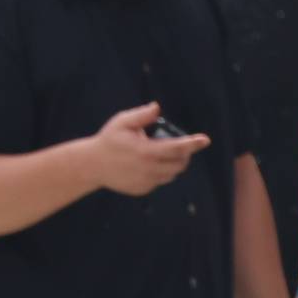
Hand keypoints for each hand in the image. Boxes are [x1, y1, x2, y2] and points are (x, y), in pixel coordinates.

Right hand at [85, 103, 205, 196]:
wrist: (92, 165)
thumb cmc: (109, 140)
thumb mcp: (122, 122)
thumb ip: (141, 115)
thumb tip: (157, 107)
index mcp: (146, 151)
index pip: (177, 148)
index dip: (192, 143)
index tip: (205, 139)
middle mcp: (149, 169)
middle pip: (179, 164)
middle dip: (185, 154)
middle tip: (179, 144)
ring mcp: (147, 182)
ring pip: (172, 174)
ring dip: (174, 164)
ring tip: (162, 153)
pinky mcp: (143, 189)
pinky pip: (160, 181)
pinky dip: (161, 172)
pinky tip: (149, 164)